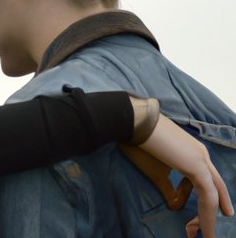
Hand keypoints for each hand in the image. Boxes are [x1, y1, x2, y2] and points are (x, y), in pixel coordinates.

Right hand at [139, 114, 232, 236]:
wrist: (135, 123)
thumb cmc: (141, 144)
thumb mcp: (156, 170)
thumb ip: (169, 188)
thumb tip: (174, 206)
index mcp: (192, 152)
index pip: (204, 179)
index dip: (205, 197)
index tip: (200, 213)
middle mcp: (201, 154)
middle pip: (215, 187)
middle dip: (215, 208)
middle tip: (211, 229)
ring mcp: (201, 159)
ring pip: (212, 194)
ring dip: (209, 217)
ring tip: (208, 236)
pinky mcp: (198, 166)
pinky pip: (208, 197)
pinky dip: (208, 216)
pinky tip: (206, 230)